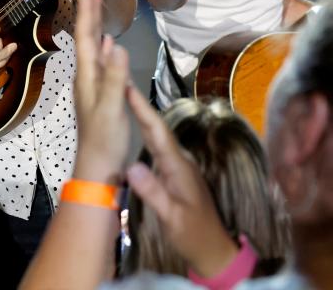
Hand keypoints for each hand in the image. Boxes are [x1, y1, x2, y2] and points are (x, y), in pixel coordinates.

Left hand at [72, 0, 130, 184]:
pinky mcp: (101, 92)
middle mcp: (87, 75)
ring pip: (93, 46)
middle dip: (89, 9)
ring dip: (95, 23)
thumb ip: (114, 78)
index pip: (87, 36)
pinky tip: (108, 43)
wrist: (98, 167)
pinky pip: (101, 60)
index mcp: (88, 76)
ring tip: (95, 4)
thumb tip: (117, 45)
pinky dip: (104, 45)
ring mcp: (93, 84)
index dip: (88, 9)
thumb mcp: (112, 108)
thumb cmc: (104, 140)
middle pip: (87, 36)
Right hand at [125, 85, 237, 276]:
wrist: (213, 250)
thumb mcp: (171, 217)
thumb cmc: (193, 235)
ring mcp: (178, 166)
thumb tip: (130, 165)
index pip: (157, 131)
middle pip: (157, 127)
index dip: (142, 108)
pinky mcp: (174, 173)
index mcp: (178, 167)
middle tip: (119, 83)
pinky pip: (157, 145)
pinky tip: (136, 125)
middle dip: (139, 104)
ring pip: (157, 135)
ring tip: (123, 96)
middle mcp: (179, 160)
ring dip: (141, 115)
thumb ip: (153, 192)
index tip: (126, 87)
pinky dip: (145, 130)